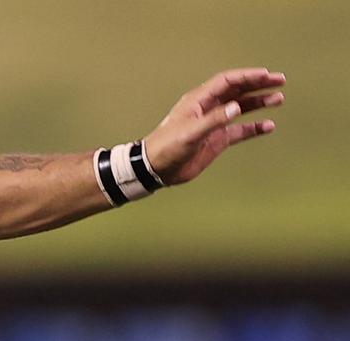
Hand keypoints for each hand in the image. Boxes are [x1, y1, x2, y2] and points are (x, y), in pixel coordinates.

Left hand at [144, 68, 285, 185]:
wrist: (156, 169)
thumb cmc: (167, 147)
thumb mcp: (190, 133)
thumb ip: (214, 120)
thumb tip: (236, 107)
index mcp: (199, 101)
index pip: (227, 81)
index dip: (247, 76)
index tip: (266, 75)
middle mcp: (208, 109)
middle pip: (237, 91)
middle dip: (258, 84)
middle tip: (280, 81)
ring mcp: (213, 124)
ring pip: (240, 108)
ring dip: (259, 103)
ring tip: (278, 99)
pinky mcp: (216, 140)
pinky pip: (239, 131)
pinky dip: (254, 127)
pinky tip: (268, 126)